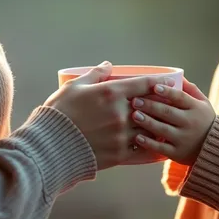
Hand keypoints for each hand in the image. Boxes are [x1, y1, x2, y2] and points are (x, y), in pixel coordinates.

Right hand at [45, 61, 174, 169]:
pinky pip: (143, 150)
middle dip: (160, 103)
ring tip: (165, 123)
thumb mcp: (74, 87)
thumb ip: (95, 74)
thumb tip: (107, 64)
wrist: (49, 147)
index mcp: (111, 94)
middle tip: (169, 101)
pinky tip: (157, 145)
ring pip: (149, 128)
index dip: (157, 82)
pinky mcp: (119, 154)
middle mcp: (120, 114)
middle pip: (150, 106)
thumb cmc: (59, 113)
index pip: (142, 84)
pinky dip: (152, 146)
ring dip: (157, 124)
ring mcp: (121, 135)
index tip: (167, 81)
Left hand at [130, 78, 215, 165]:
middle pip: (168, 112)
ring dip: (147, 122)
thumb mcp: (203, 103)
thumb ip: (190, 89)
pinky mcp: (178, 153)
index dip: (167, 92)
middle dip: (150, 106)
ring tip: (134, 115)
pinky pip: (161, 147)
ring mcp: (184, 139)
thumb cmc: (204, 120)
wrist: (215, 148)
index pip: (180, 98)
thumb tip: (174, 74)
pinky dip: (149, 143)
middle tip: (135, 100)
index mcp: (196, 108)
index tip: (154, 87)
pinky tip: (137, 137)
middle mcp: (190, 123)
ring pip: (163, 129)